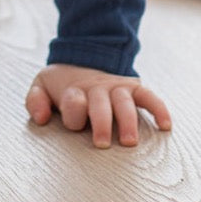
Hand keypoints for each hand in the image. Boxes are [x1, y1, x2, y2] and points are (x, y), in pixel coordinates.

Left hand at [26, 64, 171, 147]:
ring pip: (125, 102)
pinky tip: (165, 125)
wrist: (82, 58)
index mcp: (73, 90)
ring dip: (128, 120)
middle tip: (102, 143)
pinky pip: (149, 96)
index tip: (76, 123)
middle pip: (101, 104)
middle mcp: (97, 88)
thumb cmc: (62, 85)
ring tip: (130, 141)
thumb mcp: (41, 86)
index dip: (73, 111)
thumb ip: (35, 101)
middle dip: (102, 122)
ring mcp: (116, 87)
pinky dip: (159, 108)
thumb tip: (41, 117)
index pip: (73, 102)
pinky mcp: (133, 88)